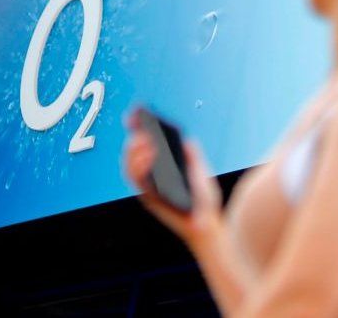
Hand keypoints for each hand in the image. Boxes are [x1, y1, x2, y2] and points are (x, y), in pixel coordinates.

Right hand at [121, 109, 222, 248]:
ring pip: (130, 167)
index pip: (144, 146)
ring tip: (145, 139)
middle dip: (134, 139)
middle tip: (141, 126)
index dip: (136, 130)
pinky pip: (138, 181)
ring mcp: (148, 187)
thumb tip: (185, 138)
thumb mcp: (200, 171)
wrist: (208, 223)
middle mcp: (151, 176)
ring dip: (134, 151)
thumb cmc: (204, 199)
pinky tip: (150, 154)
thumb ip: (192, 154)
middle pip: (133, 154)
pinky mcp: (149, 198)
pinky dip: (141, 167)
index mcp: (161, 167)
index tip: (135, 114)